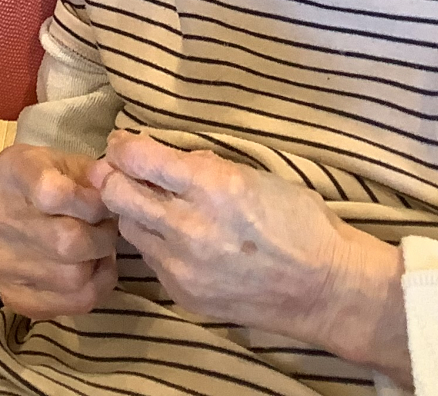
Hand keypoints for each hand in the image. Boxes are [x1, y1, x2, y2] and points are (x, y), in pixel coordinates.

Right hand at [0, 144, 119, 318]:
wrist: (28, 208)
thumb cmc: (60, 180)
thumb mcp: (77, 163)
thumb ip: (97, 176)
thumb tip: (111, 189)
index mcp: (11, 171)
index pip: (52, 194)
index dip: (91, 203)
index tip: (103, 203)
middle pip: (67, 241)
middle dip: (101, 237)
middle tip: (105, 229)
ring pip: (74, 276)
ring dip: (99, 263)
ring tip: (96, 248)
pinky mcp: (11, 294)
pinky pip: (72, 303)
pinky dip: (96, 288)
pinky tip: (90, 269)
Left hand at [91, 132, 408, 383]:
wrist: (325, 288)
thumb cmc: (300, 221)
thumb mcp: (254, 176)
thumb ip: (205, 166)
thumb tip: (167, 157)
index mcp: (213, 187)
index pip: (139, 159)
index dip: (122, 146)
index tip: (122, 143)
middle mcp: (190, 226)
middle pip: (116, 193)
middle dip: (111, 176)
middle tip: (119, 170)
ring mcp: (182, 265)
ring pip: (129, 227)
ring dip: (133, 211)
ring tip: (153, 205)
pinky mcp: (182, 293)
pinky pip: (151, 259)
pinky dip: (156, 243)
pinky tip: (176, 239)